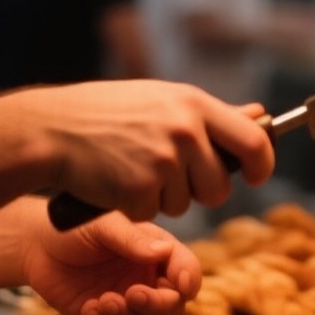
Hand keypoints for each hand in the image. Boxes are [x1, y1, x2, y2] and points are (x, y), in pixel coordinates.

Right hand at [15, 80, 273, 221]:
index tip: (255, 174)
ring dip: (164, 198)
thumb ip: (211, 115)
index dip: (261, 164)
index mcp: (194, 104)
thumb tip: (261, 115)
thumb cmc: (108, 112)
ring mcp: (163, 162)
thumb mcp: (162, 99)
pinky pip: (153, 214)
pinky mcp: (140, 191)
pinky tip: (117, 181)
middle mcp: (184, 131)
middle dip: (202, 192)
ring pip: (186, 204)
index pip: (254, 141)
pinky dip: (136, 206)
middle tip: (171, 176)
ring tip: (134, 168)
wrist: (53, 129)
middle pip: (219, 186)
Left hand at [22, 213, 199, 314]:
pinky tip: (89, 310)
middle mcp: (147, 279)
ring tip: (102, 301)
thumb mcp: (103, 225)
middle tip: (132, 294)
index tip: (178, 285)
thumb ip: (132, 239)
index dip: (188, 279)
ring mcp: (128, 303)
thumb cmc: (73, 227)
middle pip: (173, 307)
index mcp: (155, 251)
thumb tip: (163, 251)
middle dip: (156, 305)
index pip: (186, 270)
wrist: (37, 247)